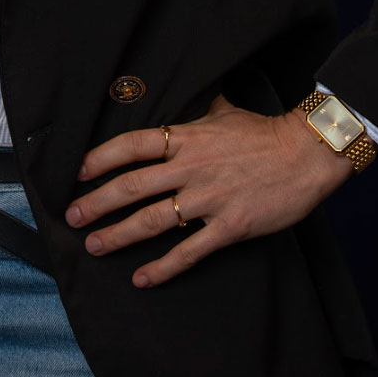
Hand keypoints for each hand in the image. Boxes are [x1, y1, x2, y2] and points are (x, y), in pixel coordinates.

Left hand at [65, 93, 352, 288]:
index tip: (78, 172)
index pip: (133, 145)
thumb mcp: (224, 112)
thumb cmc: (264, 132)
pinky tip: (142, 278)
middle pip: (133, 185)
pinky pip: (189, 251)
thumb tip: (187, 98)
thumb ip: (198, 111)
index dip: (102, 158)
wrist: (305, 154)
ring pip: (153, 220)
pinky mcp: (229, 226)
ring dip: (119, 234)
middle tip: (72, 216)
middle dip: (98, 203)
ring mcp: (209, 198)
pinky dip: (162, 267)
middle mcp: (191, 167)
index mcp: (187, 137)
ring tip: (95, 245)